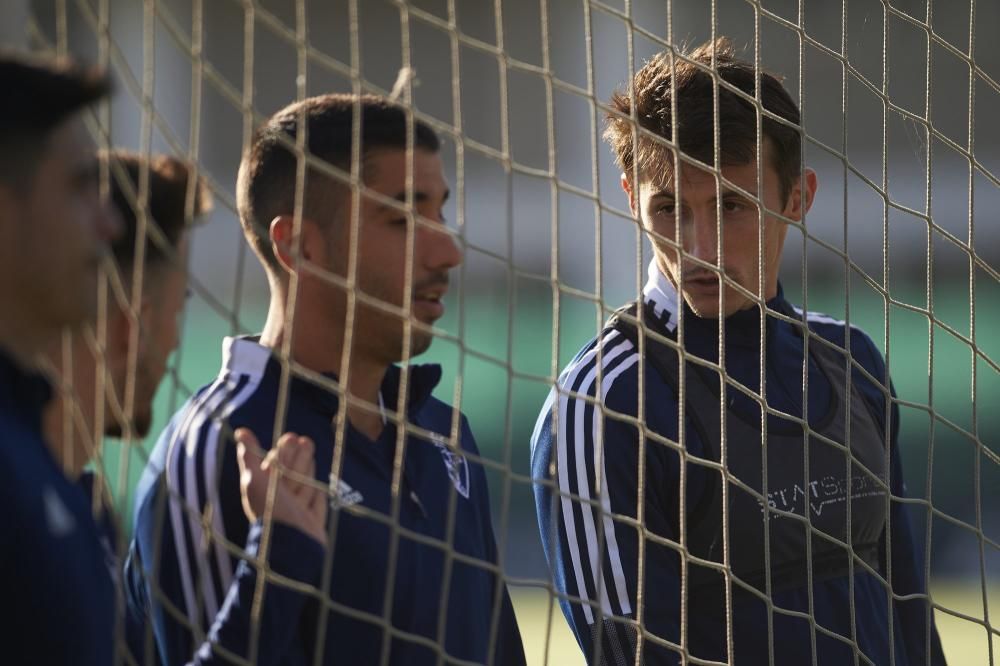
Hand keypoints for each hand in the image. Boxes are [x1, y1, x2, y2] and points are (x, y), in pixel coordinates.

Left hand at [235, 428, 327, 544]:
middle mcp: (280, 497)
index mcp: (265, 487)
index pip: (277, 461)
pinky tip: (313, 498)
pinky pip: (318, 500)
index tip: (292, 438)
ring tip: (305, 470)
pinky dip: (316, 498)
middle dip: (299, 457)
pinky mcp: (313, 518)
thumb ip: (249, 456)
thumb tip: (240, 431)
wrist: (292, 542)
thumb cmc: (269, 510)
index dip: (284, 449)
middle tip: (305, 443)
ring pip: (306, 482)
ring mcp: (298, 507)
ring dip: (306, 474)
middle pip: (294, 469)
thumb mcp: (254, 480)